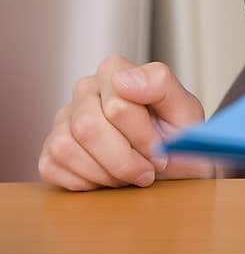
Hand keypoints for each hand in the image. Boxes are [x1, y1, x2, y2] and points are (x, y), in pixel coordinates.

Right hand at [38, 53, 217, 190]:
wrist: (172, 165)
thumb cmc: (176, 136)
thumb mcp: (184, 109)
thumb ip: (159, 84)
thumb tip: (122, 79)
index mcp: (114, 72)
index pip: (117, 105)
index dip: (141, 136)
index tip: (160, 151)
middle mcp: (84, 90)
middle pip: (88, 127)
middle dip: (122, 160)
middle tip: (147, 171)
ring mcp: (63, 119)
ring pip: (66, 147)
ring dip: (104, 172)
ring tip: (128, 174)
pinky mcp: (50, 149)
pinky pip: (53, 166)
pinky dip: (84, 182)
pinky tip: (106, 178)